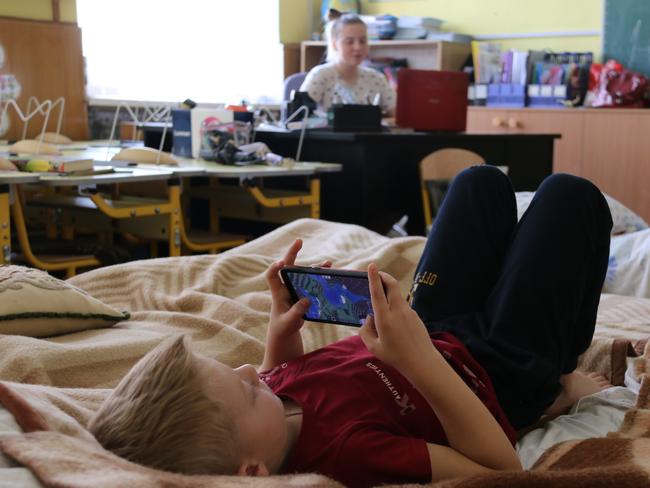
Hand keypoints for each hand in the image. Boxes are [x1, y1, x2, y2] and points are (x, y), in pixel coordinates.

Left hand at [265, 239, 331, 338]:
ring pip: (303, 272)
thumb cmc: (283, 326)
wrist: (285, 329)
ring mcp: (295, 288)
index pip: (272, 276)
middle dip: (292, 252)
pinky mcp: (303, 292)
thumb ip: (296, 312)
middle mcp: (286, 286)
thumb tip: (307, 299)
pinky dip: (320, 276)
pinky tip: (330, 273)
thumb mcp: (289, 322)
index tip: (281, 263)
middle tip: (299, 241)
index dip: (274, 268)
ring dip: (314, 266)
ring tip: (328, 263)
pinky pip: (312, 281)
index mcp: (278, 293)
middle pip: (287, 266)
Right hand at [359, 263, 434, 379]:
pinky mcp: (416, 316)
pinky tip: (395, 326)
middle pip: (392, 285)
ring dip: (389, 295)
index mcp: (385, 318)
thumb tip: (368, 319)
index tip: (372, 265)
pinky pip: (403, 308)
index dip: (374, 277)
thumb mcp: (374, 347)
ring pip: (397, 297)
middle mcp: (397, 311)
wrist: (422, 362)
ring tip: (382, 313)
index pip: (377, 292)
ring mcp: (409, 312)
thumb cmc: (396, 357)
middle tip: (377, 273)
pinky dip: (395, 309)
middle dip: (384, 276)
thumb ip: (366, 331)